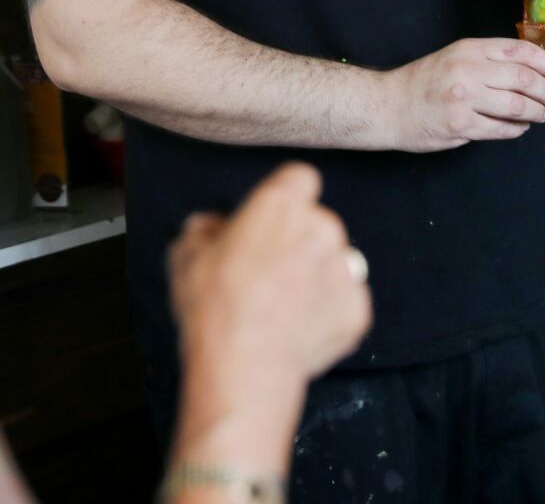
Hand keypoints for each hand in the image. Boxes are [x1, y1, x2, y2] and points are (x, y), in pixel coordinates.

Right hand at [166, 164, 370, 480]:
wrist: (244, 365)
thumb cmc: (212, 306)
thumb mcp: (186, 256)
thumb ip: (204, 230)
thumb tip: (210, 228)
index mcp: (282, 205)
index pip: (299, 179)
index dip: (285, 198)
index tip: (270, 220)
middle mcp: (323, 228)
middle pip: (317, 223)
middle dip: (298, 242)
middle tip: (267, 274)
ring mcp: (345, 270)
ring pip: (334, 263)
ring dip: (316, 277)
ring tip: (282, 308)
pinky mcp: (357, 310)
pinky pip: (344, 303)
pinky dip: (327, 314)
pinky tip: (296, 331)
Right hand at [377, 38, 544, 151]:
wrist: (388, 105)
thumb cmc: (425, 81)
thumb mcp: (456, 56)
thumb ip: (489, 60)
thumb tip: (534, 71)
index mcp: (470, 48)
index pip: (521, 51)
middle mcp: (467, 69)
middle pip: (525, 79)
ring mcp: (463, 98)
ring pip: (517, 106)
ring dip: (537, 113)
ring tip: (543, 115)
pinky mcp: (459, 125)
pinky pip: (501, 129)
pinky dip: (517, 129)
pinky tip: (520, 127)